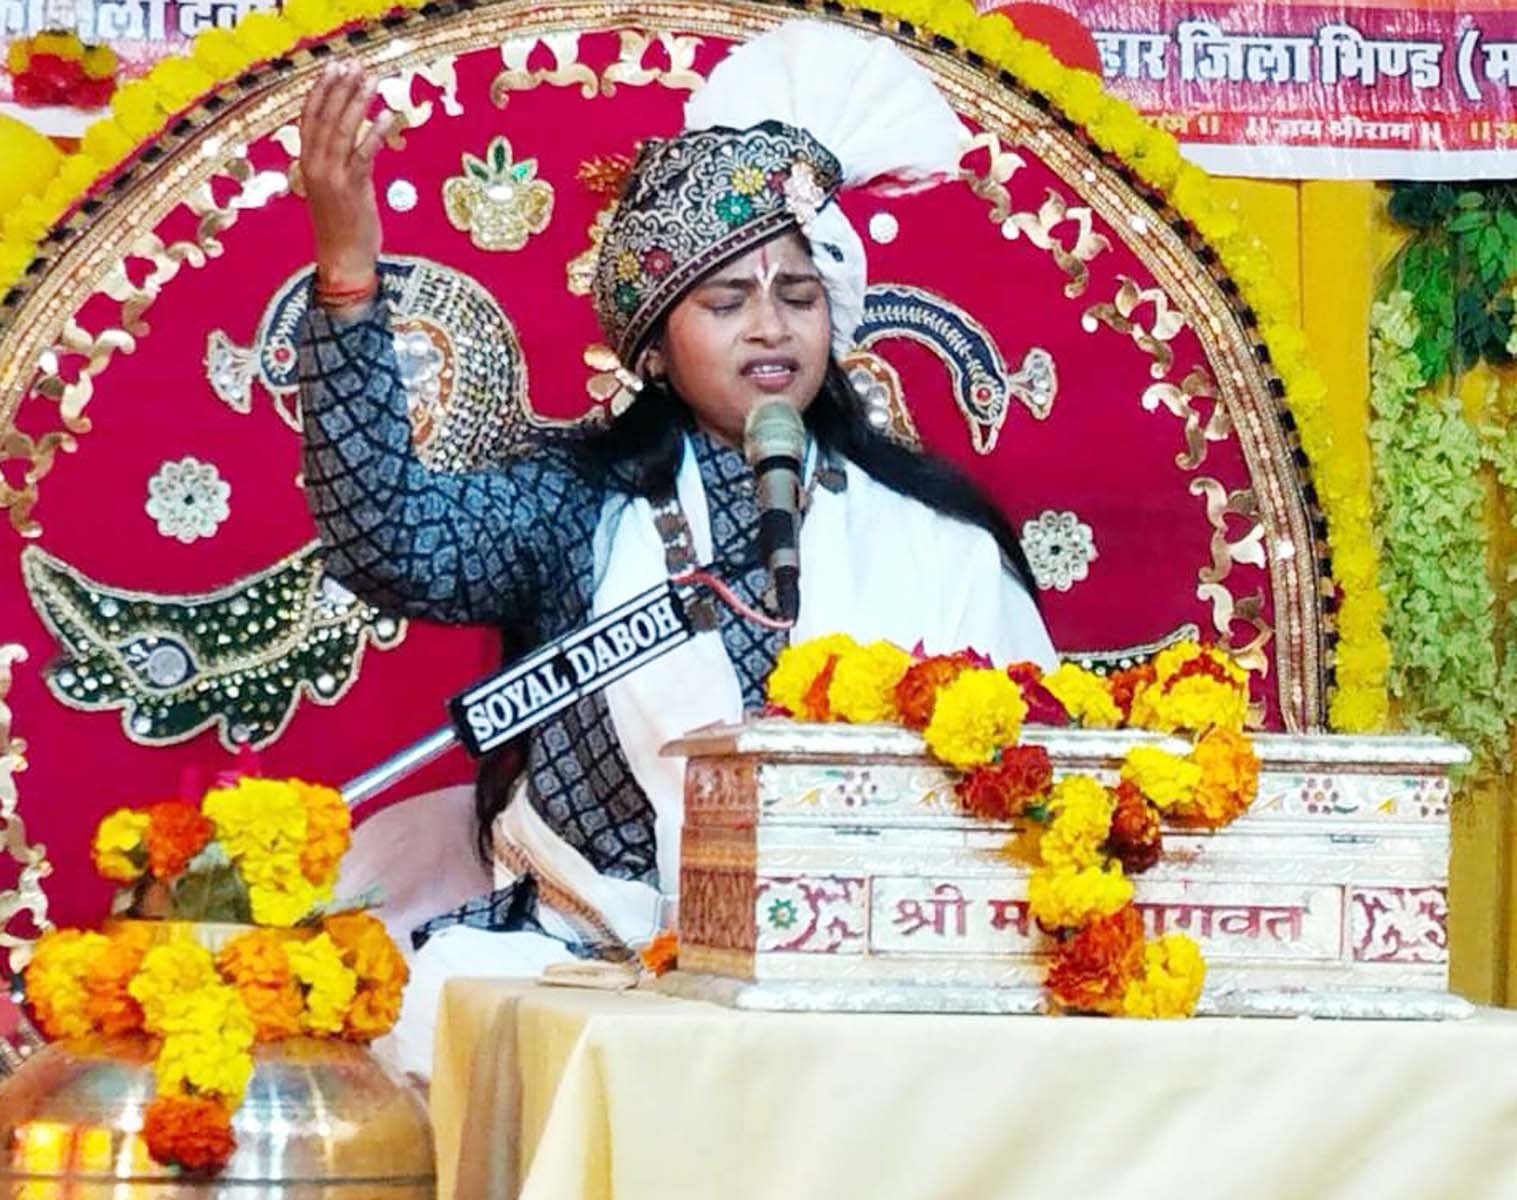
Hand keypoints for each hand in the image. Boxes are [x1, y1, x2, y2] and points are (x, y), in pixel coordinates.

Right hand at [299, 60, 391, 289]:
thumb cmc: (342, 226)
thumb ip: (342, 162)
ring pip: (342, 130)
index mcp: (307, 163)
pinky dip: (373, 133)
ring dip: (357, 102)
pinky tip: (386, 115)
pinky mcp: (352, 189)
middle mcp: (315, 166)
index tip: (333, 66)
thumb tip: (357, 137)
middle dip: (339, 88)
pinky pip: (363, 155)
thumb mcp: (336, 189)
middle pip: (324, 117)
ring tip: (371, 79)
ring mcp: (332, 177)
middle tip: (354, 63)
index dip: (321, 90)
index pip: (309, 118)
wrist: (342, 260)